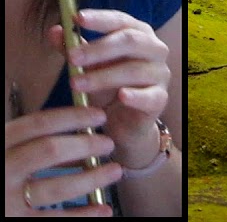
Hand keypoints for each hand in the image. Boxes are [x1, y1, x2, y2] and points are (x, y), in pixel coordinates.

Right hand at [5, 105, 119, 215]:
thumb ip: (31, 145)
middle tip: (109, 144)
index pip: (37, 124)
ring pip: (56, 188)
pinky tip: (103, 209)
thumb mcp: (7, 152)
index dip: (72, 117)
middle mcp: (1, 170)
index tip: (100, 115)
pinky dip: (83, 215)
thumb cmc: (4, 172)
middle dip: (85, 145)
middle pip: (49, 150)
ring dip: (91, 179)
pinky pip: (55, 219)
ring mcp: (7, 199)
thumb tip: (82, 136)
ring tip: (115, 171)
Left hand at [47, 9, 169, 168]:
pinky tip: (121, 96)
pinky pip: (149, 95)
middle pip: (131, 41)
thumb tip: (55, 30)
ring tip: (76, 84)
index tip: (77, 18)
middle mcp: (154, 50)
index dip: (101, 19)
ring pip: (134, 69)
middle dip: (99, 49)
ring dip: (103, 76)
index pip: (121, 20)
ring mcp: (160, 74)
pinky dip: (135, 95)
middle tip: (72, 58)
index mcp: (139, 34)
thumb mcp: (88, 66)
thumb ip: (73, 49)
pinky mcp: (160, 98)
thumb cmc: (108, 87)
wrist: (124, 121)